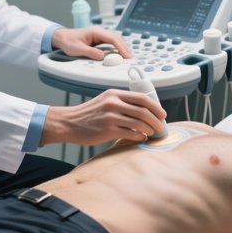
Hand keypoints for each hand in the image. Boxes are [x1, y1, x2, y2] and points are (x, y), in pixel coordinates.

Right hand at [41, 88, 166, 146]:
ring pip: (139, 123)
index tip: (162, 114)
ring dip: (149, 130)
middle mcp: (113, 103)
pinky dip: (139, 137)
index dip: (156, 106)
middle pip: (143, 111)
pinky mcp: (108, 130)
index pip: (142, 98)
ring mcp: (110, 116)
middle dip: (156, 120)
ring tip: (151, 133)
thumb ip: (122, 103)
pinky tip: (140, 138)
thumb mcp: (105, 101)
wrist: (69, 123)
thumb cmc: (89, 114)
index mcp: (114, 94)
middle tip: (160, 127)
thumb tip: (145, 111)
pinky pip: (131, 134)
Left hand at [51, 27, 130, 60]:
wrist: (62, 37)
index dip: (121, 47)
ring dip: (122, 47)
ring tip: (127, 57)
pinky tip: (120, 54)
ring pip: (115, 40)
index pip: (112, 38)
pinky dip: (117, 48)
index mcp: (95, 31)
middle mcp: (99, 32)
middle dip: (124, 47)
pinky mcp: (99, 40)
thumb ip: (90, 53)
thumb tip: (103, 57)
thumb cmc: (68, 41)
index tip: (126, 55)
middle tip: (130, 58)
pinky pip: (111, 43)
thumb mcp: (77, 49)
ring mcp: (100, 35)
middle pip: (116, 38)